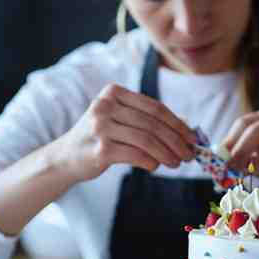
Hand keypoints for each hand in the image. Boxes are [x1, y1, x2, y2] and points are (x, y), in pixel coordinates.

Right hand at [57, 84, 196, 181]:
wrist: (66, 157)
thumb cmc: (100, 137)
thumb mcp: (120, 120)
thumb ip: (146, 120)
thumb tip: (185, 128)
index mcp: (114, 93)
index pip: (155, 108)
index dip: (177, 124)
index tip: (192, 138)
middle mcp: (105, 106)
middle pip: (153, 124)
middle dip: (176, 141)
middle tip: (189, 154)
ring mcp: (101, 127)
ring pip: (146, 140)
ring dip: (167, 153)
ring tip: (176, 163)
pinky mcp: (100, 149)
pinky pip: (135, 155)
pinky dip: (151, 161)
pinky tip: (156, 166)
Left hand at [223, 107, 258, 182]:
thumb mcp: (254, 148)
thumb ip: (237, 147)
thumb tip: (219, 153)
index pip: (245, 122)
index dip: (231, 141)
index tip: (223, 158)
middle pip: (258, 130)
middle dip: (241, 150)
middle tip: (232, 166)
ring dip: (255, 166)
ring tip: (254, 172)